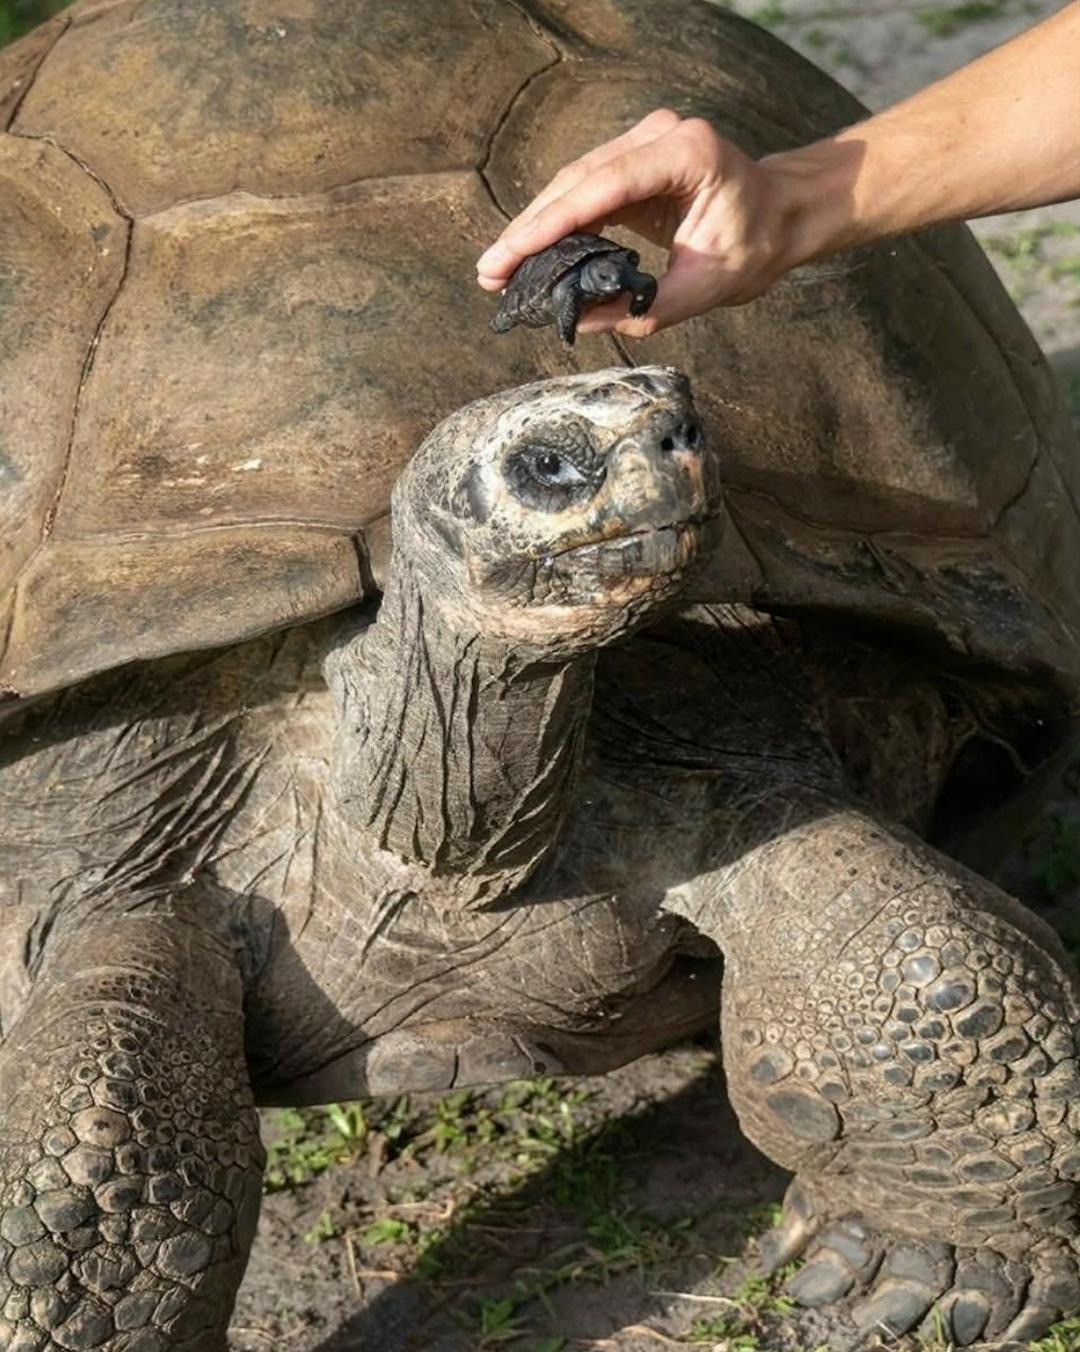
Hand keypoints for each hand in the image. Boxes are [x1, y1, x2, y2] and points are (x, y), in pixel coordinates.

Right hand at [475, 109, 800, 336]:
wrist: (783, 214)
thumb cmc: (756, 246)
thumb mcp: (707, 288)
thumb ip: (646, 308)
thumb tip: (580, 319)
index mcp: (686, 153)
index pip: (602, 187)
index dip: (550, 224)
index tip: (512, 256)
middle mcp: (660, 135)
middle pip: (577, 181)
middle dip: (530, 229)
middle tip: (490, 272)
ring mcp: (644, 142)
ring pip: (573, 184)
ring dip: (535, 227)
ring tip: (499, 269)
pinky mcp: (634, 159)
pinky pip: (586, 191)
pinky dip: (558, 224)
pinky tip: (531, 255)